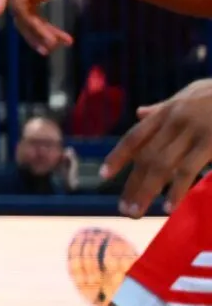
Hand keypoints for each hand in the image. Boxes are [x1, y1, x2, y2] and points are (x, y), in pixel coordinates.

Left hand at [106, 80, 211, 215]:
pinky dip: (176, 189)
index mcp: (168, 111)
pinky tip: (169, 207)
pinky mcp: (211, 141)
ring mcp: (193, 131)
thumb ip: (164, 107)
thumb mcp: (190, 93)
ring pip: (161, 165)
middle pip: (145, 157)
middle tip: (123, 209)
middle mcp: (174, 121)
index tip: (104, 176)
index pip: (135, 137)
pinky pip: (188, 169)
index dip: (118, 156)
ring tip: (137, 212)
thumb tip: (140, 113)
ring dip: (146, 190)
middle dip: (132, 184)